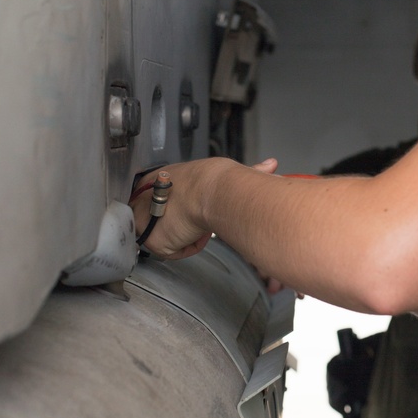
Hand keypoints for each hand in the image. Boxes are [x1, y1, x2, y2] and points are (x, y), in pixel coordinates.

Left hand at [131, 157, 281, 259]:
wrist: (213, 190)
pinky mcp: (153, 239)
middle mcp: (147, 195)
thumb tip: (271, 165)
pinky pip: (173, 251)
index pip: (163, 196)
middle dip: (178, 220)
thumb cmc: (218, 179)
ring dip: (186, 232)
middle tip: (194, 217)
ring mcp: (147, 218)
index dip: (181, 205)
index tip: (193, 208)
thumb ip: (246, 172)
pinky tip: (196, 231)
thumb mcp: (228, 172)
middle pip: (159, 216)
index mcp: (161, 175)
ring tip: (198, 221)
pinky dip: (189, 245)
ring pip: (168, 234)